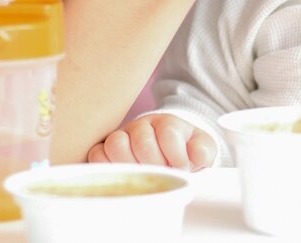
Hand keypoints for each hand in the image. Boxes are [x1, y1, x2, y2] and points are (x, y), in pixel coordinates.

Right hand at [85, 114, 217, 170]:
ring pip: (116, 145)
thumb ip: (203, 150)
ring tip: (144, 177)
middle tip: (163, 175)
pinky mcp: (104, 148)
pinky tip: (124, 177)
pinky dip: (108, 167)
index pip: (168, 132)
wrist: (168, 151)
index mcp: (167, 123)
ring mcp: (121, 136)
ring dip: (132, 166)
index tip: (183, 169)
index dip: (177, 156)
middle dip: (156, 164)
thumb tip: (195, 157)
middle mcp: (142, 126)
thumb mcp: (202, 148)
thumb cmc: (184, 151)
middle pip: (142, 141)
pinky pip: (96, 154)